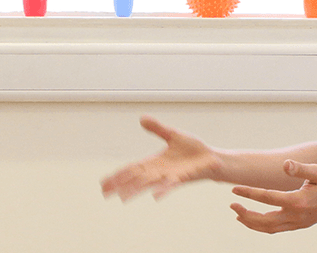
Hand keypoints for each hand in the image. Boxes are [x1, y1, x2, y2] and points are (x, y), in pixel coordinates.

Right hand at [100, 115, 222, 200]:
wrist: (212, 158)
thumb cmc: (193, 149)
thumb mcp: (173, 134)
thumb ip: (157, 128)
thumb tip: (141, 118)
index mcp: (154, 162)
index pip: (132, 169)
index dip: (118, 176)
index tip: (104, 183)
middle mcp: (159, 171)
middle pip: (135, 179)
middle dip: (121, 185)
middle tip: (105, 193)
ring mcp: (170, 175)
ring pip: (149, 184)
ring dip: (136, 190)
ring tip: (122, 197)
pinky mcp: (183, 177)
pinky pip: (171, 184)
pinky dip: (163, 189)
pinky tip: (155, 196)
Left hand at [229, 160, 316, 233]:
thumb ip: (300, 169)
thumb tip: (285, 165)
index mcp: (298, 201)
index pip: (266, 198)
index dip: (248, 193)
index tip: (234, 189)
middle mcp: (297, 216)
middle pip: (264, 220)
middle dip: (245, 214)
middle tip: (232, 205)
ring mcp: (299, 223)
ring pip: (269, 228)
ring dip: (252, 223)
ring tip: (238, 215)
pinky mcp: (301, 224)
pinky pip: (277, 229)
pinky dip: (263, 226)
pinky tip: (256, 220)